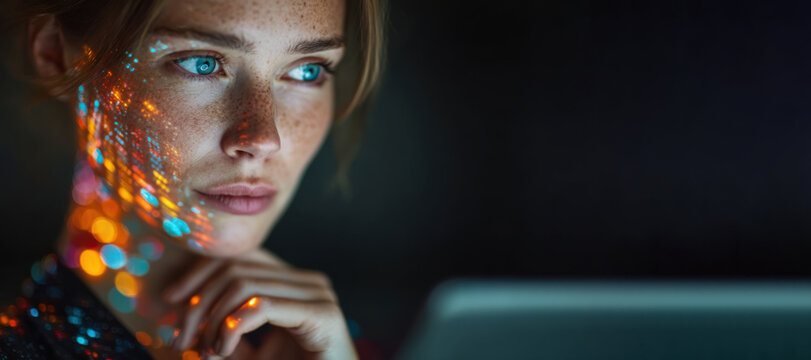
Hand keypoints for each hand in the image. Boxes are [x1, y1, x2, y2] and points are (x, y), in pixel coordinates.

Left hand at [164, 249, 356, 358]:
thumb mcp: (251, 354)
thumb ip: (225, 333)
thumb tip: (185, 317)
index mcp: (294, 283)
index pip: (240, 256)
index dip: (199, 272)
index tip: (170, 300)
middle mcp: (308, 281)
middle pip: (235, 269)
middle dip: (198, 304)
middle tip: (181, 342)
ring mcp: (318, 294)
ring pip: (243, 284)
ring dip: (212, 320)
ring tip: (205, 352)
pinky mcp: (322, 314)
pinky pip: (262, 306)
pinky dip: (233, 327)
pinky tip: (223, 349)